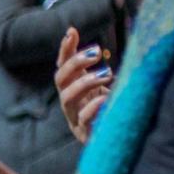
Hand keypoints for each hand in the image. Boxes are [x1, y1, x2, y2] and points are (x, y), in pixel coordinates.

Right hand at [55, 27, 112, 144]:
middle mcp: (69, 101)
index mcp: (73, 87)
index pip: (62, 65)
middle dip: (76, 63)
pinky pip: (83, 120)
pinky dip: (93, 108)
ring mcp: (74, 117)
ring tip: (107, 74)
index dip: (65, 49)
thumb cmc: (109, 108)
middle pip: (61, 79)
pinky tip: (106, 98)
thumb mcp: (106, 84)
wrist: (113, 141)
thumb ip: (100, 67)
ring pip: (68, 98)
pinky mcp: (84, 133)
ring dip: (85, 83)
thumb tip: (99, 42)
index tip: (72, 32)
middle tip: (97, 52)